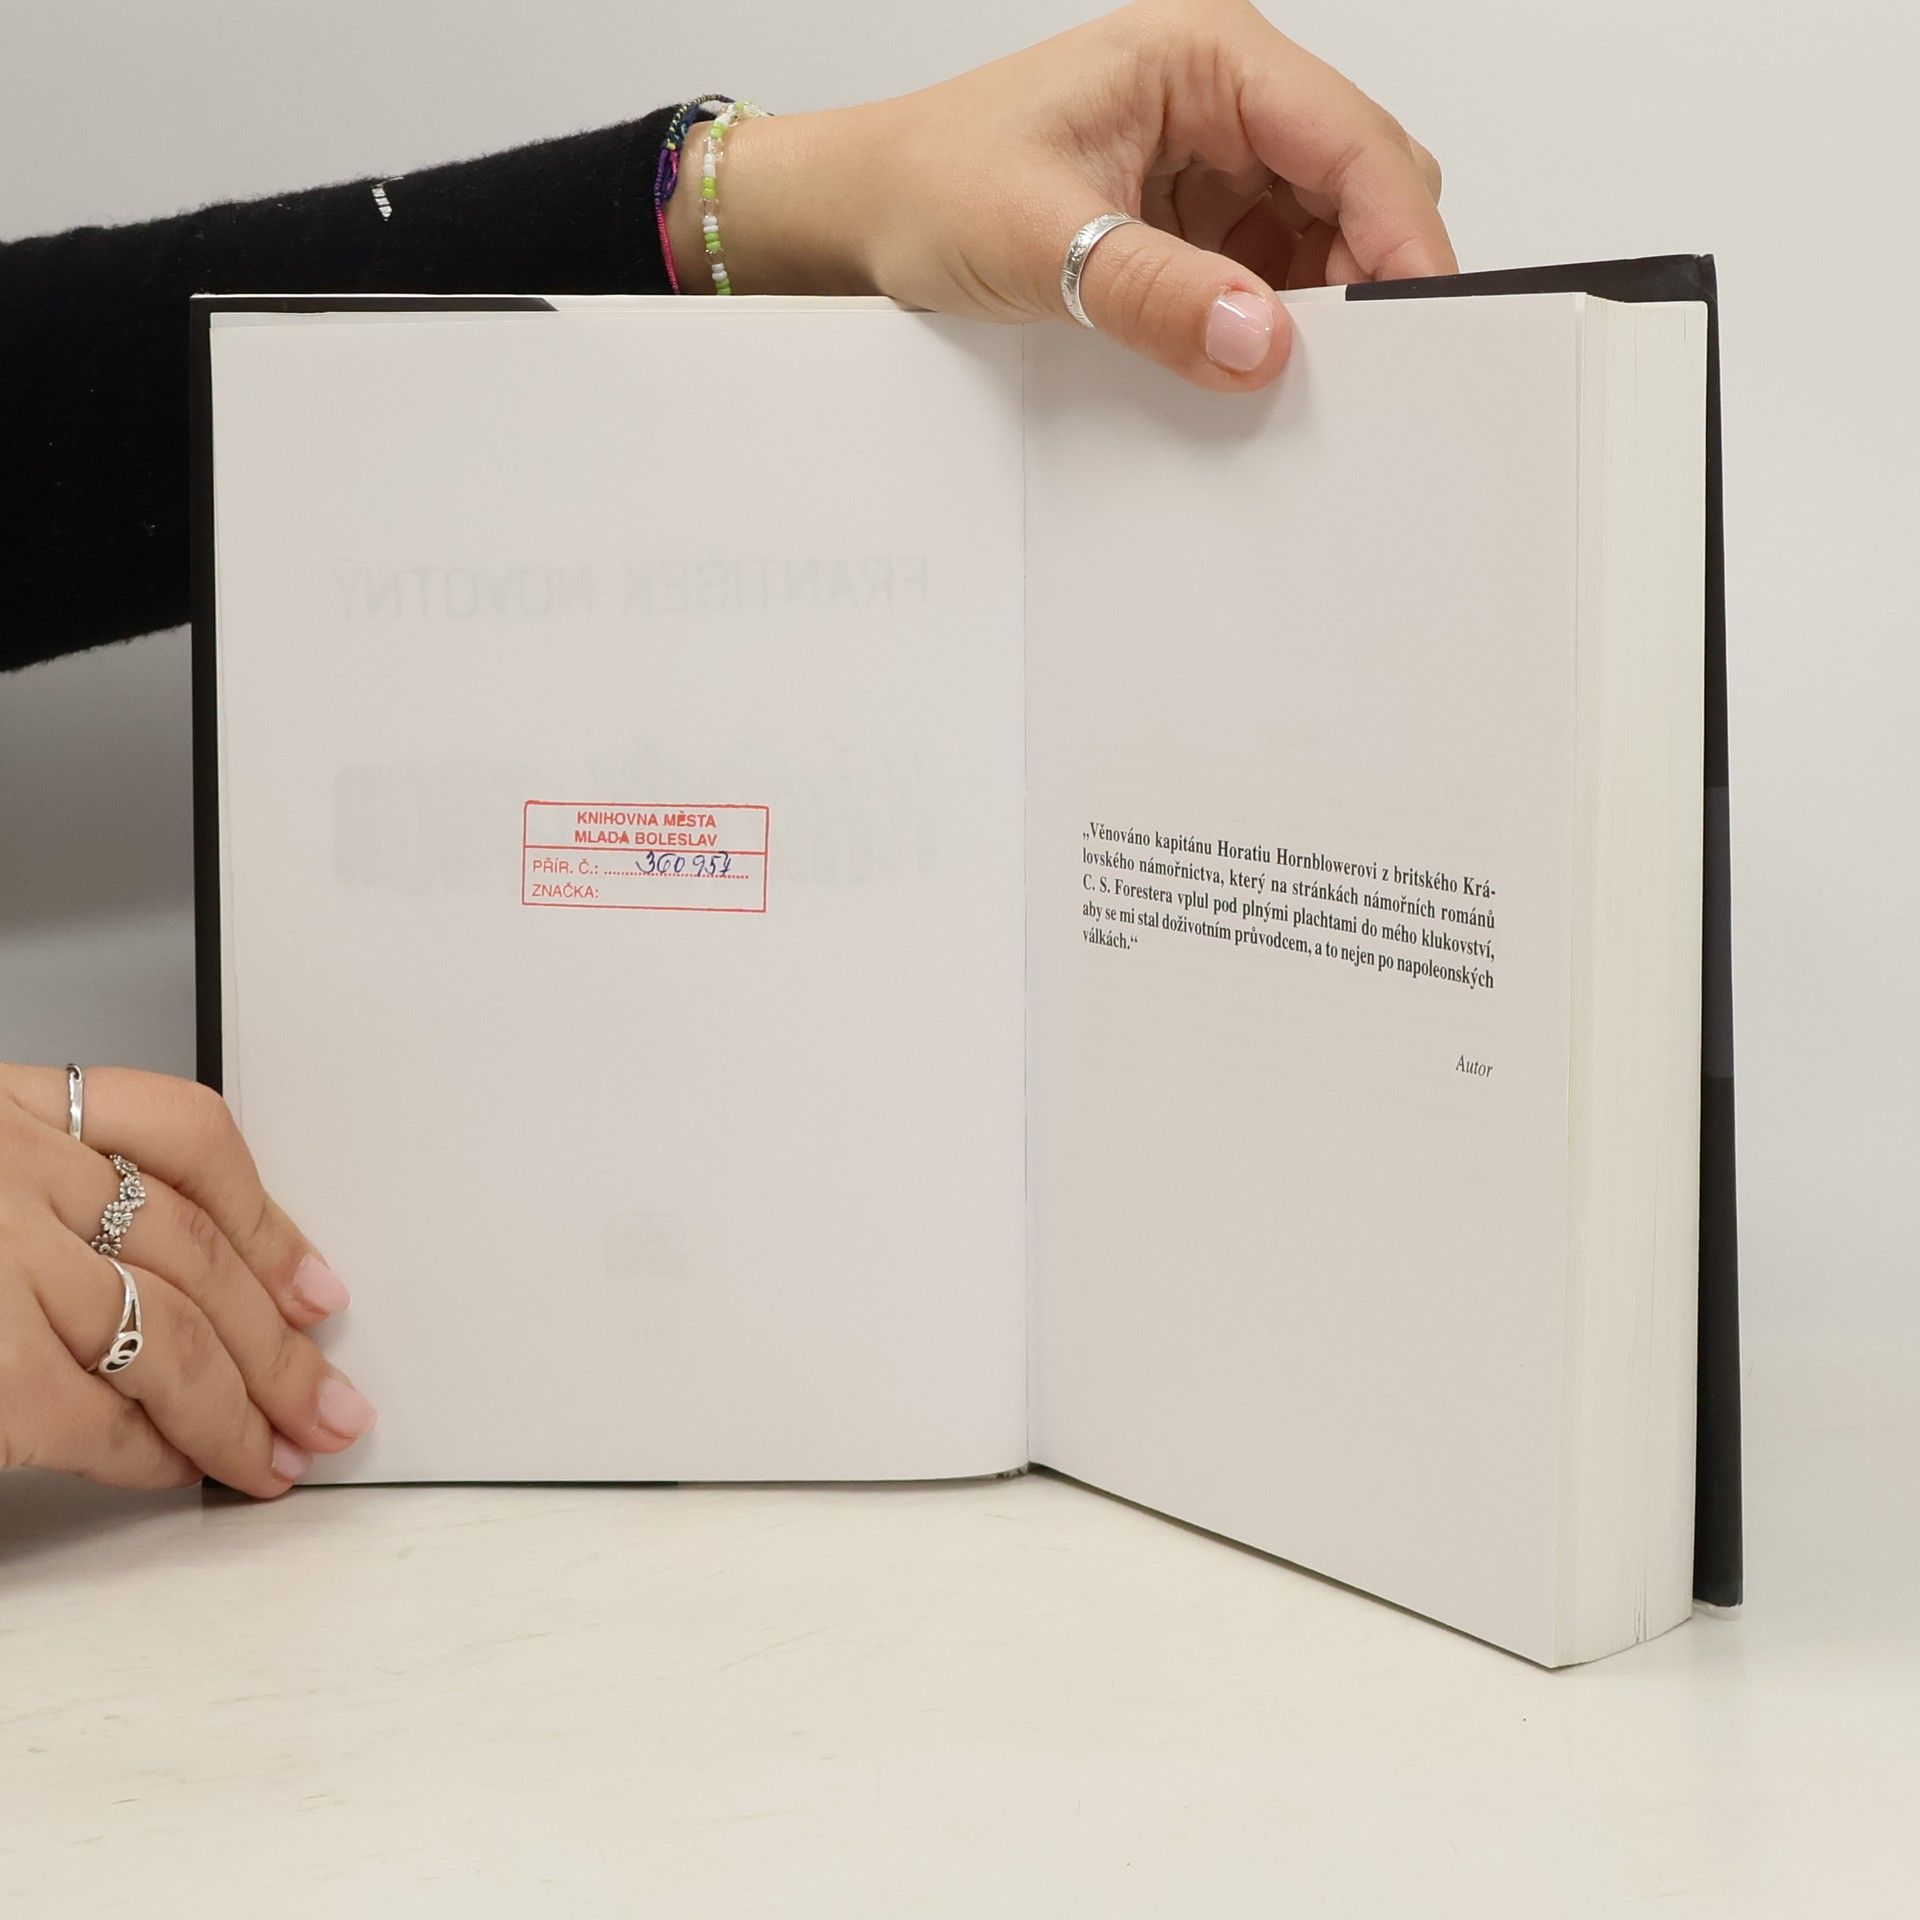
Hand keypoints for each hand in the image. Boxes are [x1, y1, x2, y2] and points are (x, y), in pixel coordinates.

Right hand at [0, 1065, 374, 1496]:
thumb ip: (49, 1200)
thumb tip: (162, 1278)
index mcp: (14, 1111)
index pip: (185, 1133)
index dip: (266, 1219)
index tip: (318, 1286)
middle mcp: (17, 1171)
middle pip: (197, 1252)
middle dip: (280, 1343)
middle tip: (333, 1403)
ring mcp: (1, 1259)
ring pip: (172, 1335)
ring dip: (244, 1410)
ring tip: (282, 1456)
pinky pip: (99, 1416)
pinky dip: (153, 1450)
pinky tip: (180, 1466)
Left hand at [667, 0, 1451, 388]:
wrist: (859, 215)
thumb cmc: (928, 185)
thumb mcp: (1039, 242)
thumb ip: (1154, 293)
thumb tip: (1259, 339)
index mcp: (1206, 56)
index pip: (1351, 139)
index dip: (1401, 234)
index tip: (1423, 325)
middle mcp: (1224, 97)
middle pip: (1359, 185)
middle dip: (1367, 275)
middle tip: (1355, 374)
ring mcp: (1215, 160)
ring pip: (1324, 237)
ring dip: (1317, 307)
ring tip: (1282, 375)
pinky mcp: (1194, 219)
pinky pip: (1270, 274)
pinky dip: (1269, 322)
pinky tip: (1243, 363)